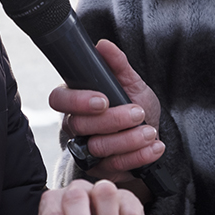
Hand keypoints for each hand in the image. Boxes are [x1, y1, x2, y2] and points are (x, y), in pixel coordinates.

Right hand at [48, 40, 164, 182]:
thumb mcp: (131, 82)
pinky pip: (115, 166)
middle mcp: (76, 126)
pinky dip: (139, 156)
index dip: (78, 101)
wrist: (151, 134)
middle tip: (138, 113)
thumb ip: (118, 64)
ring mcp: (86, 149)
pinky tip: (155, 146)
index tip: (104, 100)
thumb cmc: (135, 104)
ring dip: (129, 140)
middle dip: (113, 120)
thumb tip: (103, 45)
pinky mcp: (100, 169)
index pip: (59, 99)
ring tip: (150, 131)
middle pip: (80, 125)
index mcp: (76, 100)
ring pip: (98, 147)